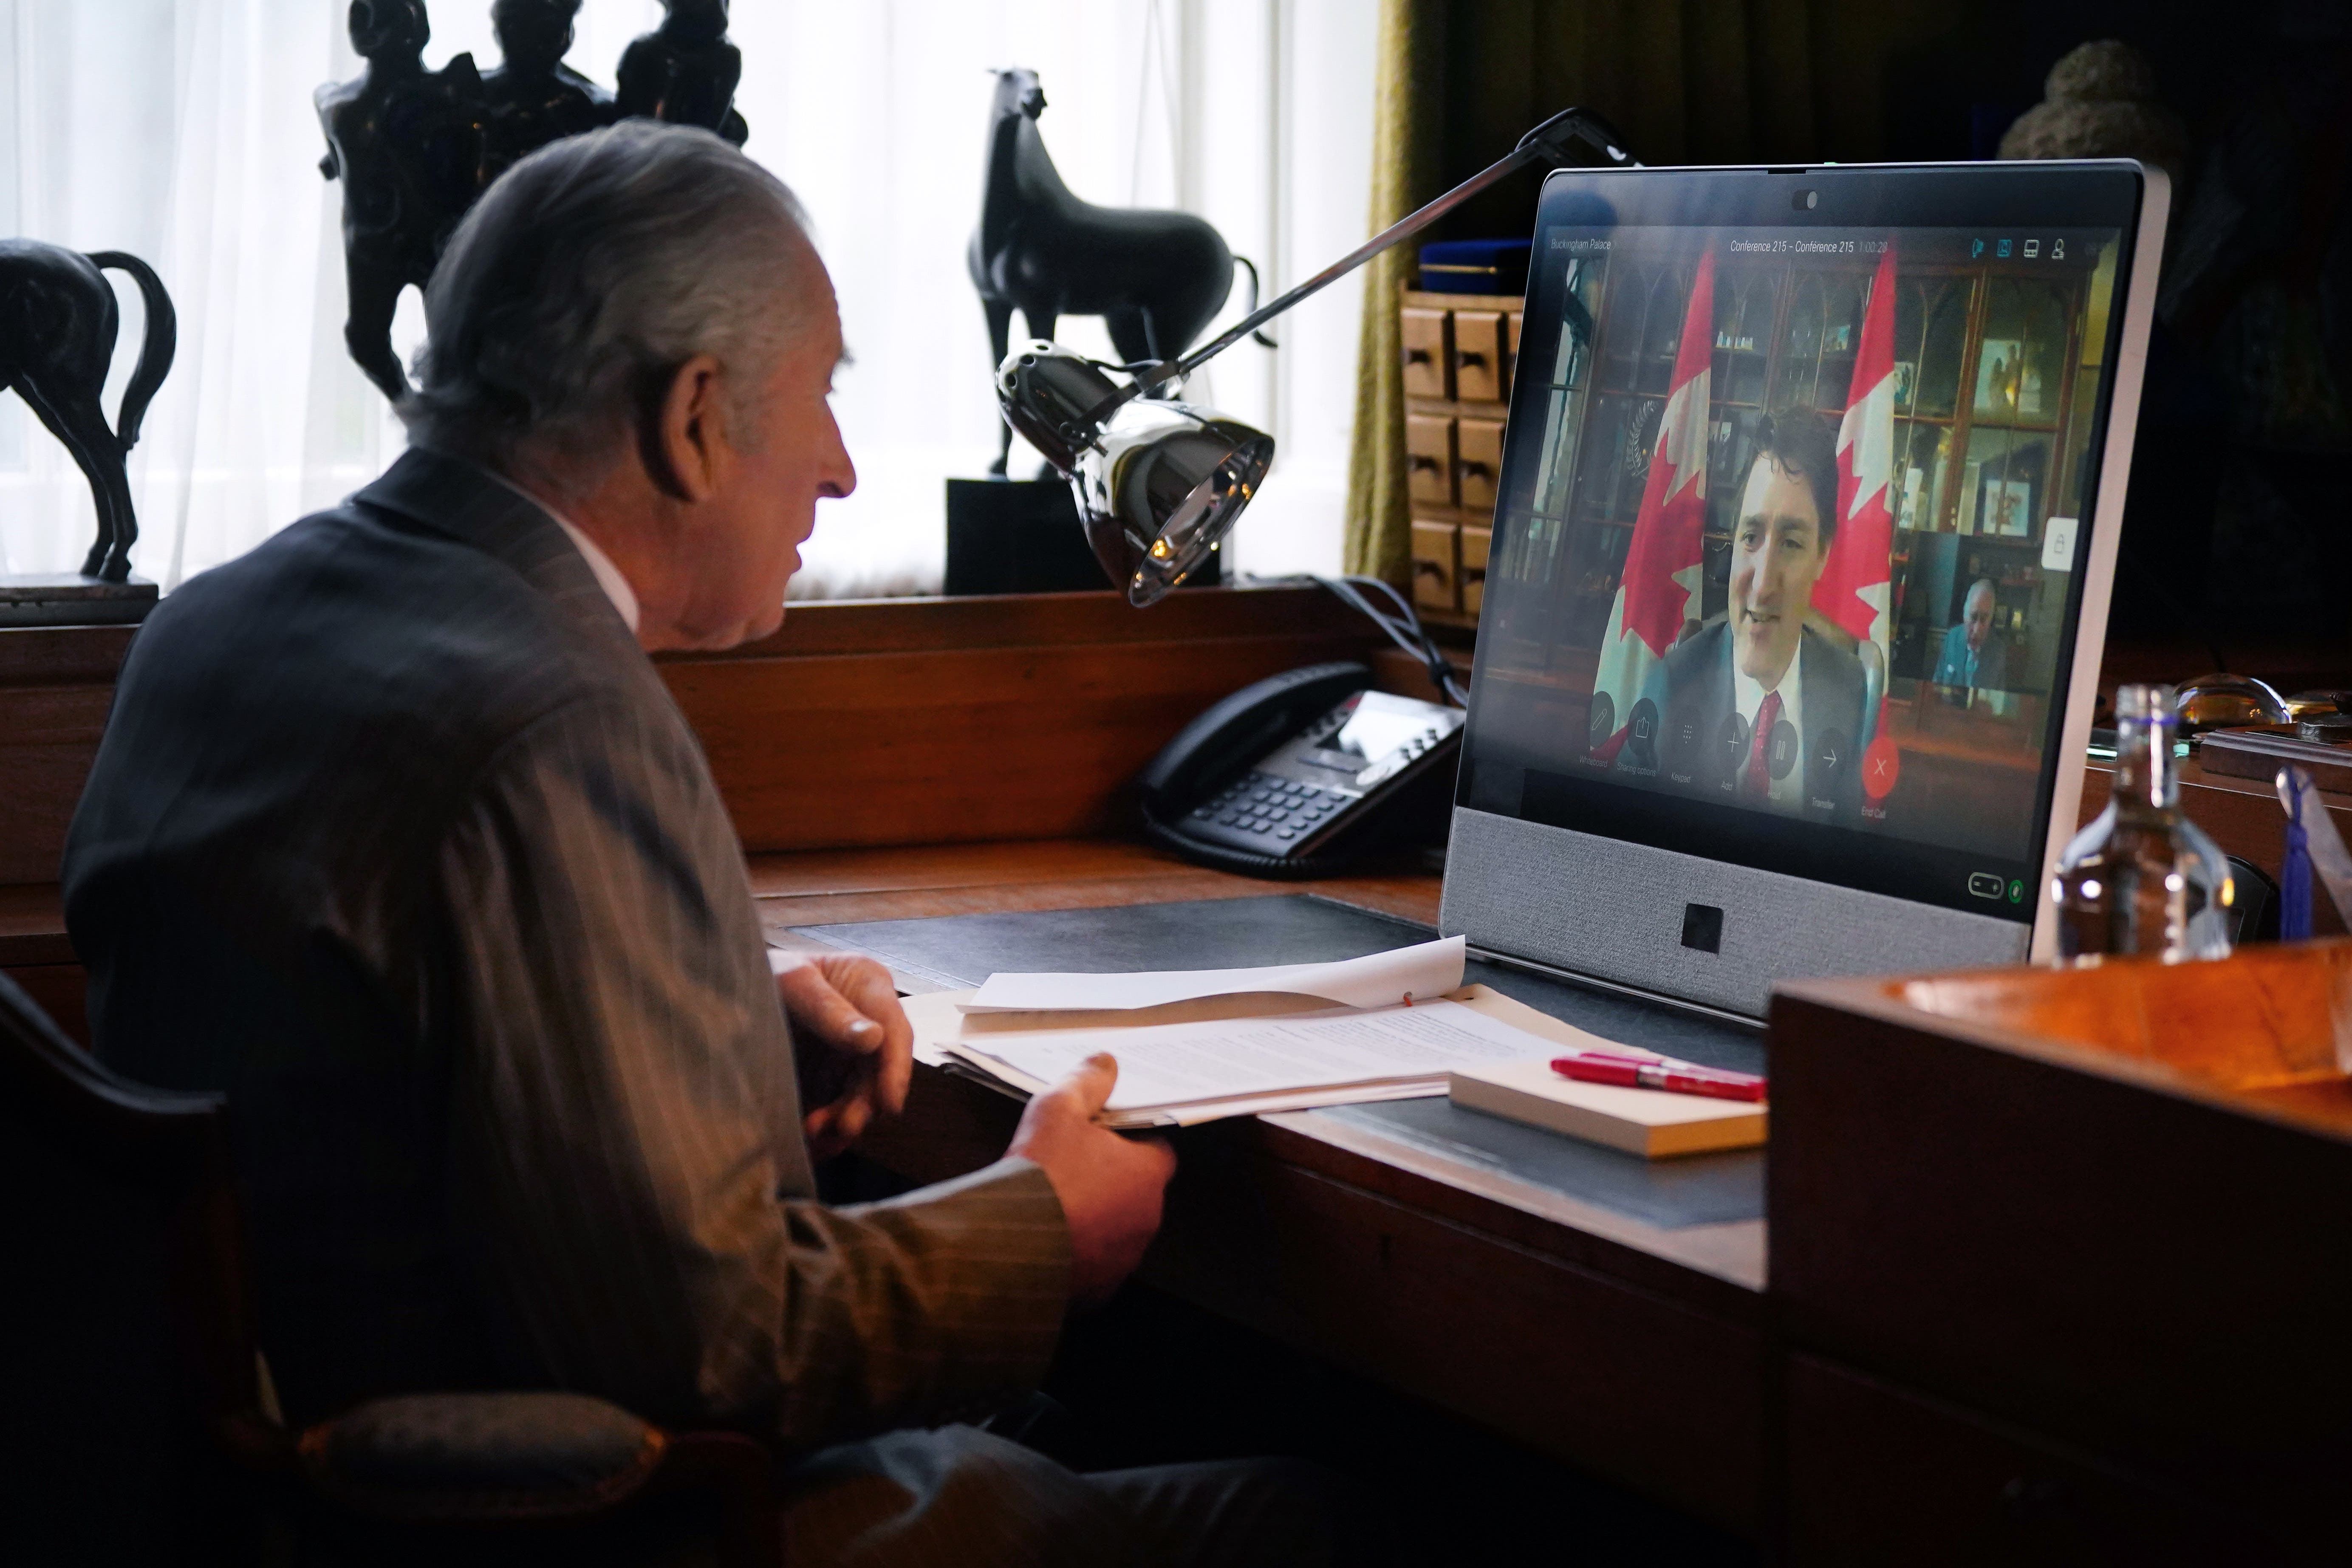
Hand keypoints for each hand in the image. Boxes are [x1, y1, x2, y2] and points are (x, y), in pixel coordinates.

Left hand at [774, 952, 913, 1161]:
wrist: (724, 988)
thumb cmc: (761, 970)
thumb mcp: (791, 982)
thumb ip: (829, 1009)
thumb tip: (874, 1038)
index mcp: (868, 986)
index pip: (895, 1030)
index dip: (896, 1069)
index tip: (889, 1102)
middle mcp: (867, 1022)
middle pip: (879, 1071)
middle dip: (864, 1103)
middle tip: (843, 1127)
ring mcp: (847, 1052)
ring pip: (859, 1095)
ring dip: (843, 1118)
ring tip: (812, 1131)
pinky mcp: (827, 1076)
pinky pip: (835, 1107)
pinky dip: (827, 1127)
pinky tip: (809, 1140)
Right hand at [1007, 1055, 1175, 1304]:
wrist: (1010, 1247)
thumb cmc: (1041, 1172)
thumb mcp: (1058, 1109)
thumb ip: (1086, 1082)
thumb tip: (1105, 1061)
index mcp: (1147, 1173)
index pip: (1158, 1149)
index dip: (1133, 1139)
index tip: (1106, 1136)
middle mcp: (1146, 1219)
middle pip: (1137, 1191)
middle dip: (1111, 1179)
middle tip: (1073, 1167)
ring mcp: (1124, 1259)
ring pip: (1116, 1230)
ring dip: (1096, 1218)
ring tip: (1055, 1205)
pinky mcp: (1099, 1291)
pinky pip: (1095, 1266)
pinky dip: (1078, 1253)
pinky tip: (1047, 1240)